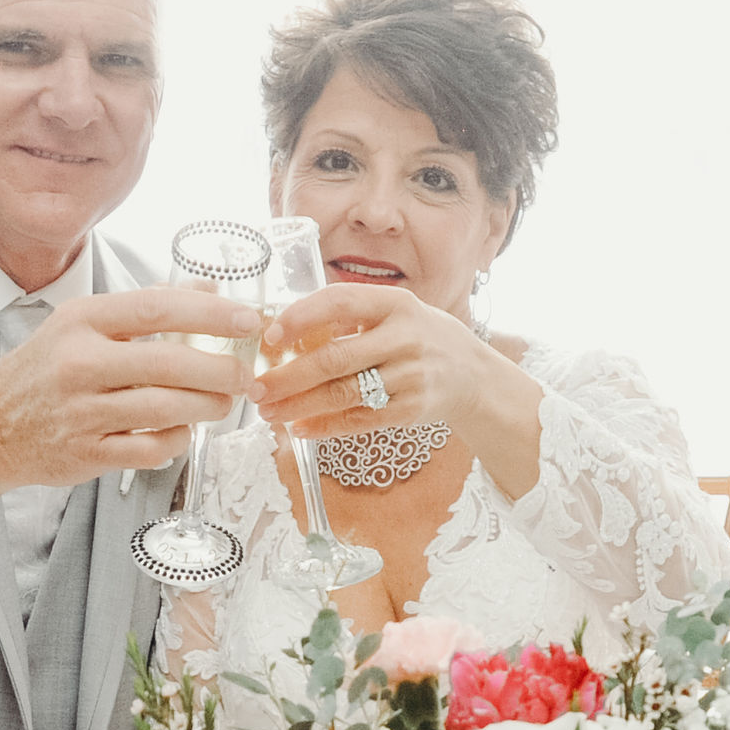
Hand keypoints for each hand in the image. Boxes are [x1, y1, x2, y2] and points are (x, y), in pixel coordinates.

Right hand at [0, 284, 255, 496]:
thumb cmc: (44, 370)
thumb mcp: (82, 324)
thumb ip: (144, 307)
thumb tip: (209, 291)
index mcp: (82, 320)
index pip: (158, 308)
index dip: (212, 314)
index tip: (249, 320)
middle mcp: (79, 362)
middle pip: (169, 362)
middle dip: (220, 369)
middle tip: (243, 373)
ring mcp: (81, 411)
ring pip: (164, 409)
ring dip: (206, 407)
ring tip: (223, 402)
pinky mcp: (86, 453)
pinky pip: (149, 449)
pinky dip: (176, 441)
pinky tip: (182, 431)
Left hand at [250, 283, 538, 459]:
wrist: (473, 376)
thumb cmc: (421, 338)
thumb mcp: (396, 312)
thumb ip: (351, 316)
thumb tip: (284, 331)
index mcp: (396, 304)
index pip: (340, 302)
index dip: (301, 317)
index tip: (270, 336)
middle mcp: (405, 337)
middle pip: (334, 358)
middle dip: (288, 376)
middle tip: (256, 388)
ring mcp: (410, 376)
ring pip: (342, 394)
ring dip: (299, 406)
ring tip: (269, 412)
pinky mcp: (411, 410)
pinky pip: (359, 421)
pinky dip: (325, 426)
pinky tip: (300, 428)